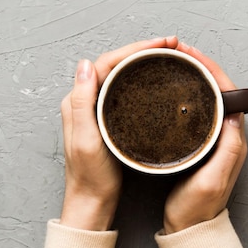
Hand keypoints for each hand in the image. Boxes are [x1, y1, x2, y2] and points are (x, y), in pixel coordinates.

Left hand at [59, 36, 178, 230]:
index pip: (106, 62)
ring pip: (120, 74)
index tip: (161, 44)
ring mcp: (96, 109)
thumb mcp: (86, 141)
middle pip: (114, 63)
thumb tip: (85, 65)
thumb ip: (82, 103)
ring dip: (143, 61)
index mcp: (77, 101)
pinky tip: (155, 79)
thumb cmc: (91, 177)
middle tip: (170, 45)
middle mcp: (84, 100)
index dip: (134, 48)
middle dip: (142, 50)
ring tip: (167, 55)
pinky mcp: (107, 119)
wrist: (92, 203)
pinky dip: (141, 78)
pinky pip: (124, 88)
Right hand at [163, 43, 247, 233]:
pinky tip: (169, 91)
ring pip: (205, 97)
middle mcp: (227, 135)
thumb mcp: (213, 179)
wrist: (190, 229)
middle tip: (176, 52)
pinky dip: (184, 94)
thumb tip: (234, 114)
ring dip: (192, 77)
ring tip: (172, 63)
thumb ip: (227, 149)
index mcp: (233, 139)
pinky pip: (196, 110)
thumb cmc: (199, 208)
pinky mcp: (200, 144)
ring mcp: (214, 139)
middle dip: (200, 66)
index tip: (190, 54)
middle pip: (217, 89)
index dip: (210, 68)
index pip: (227, 91)